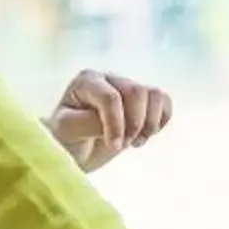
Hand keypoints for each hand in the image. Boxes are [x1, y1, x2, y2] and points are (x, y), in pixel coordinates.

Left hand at [46, 69, 172, 172]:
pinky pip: (164, 101)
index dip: (116, 124)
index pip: (111, 98)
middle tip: (122, 144)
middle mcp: (109, 78)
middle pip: (137, 92)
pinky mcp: (142, 100)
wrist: (73, 150)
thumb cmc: (64, 139)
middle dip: (134, 124)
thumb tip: (119, 123)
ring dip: (150, 123)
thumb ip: (89, 124)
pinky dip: (161, 121)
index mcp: (87, 81)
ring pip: (154, 94)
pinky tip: (145, 135)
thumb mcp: (67, 132)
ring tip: (136, 141)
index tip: (113, 146)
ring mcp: (127, 87)